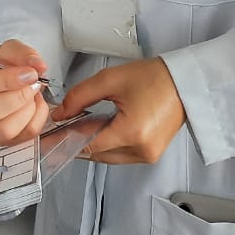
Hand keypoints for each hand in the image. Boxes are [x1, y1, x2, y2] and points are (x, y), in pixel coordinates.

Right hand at [0, 40, 49, 145]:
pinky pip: (21, 138)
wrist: (7, 78)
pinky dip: (35, 121)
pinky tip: (35, 106)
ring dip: (27, 111)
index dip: (7, 80)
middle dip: (19, 97)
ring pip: (4, 129)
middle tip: (33, 84)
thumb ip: (24, 53)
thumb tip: (37, 65)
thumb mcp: (11, 50)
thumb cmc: (3, 65)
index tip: (28, 74)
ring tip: (33, 95)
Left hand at [51, 57, 185, 163]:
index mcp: (131, 133)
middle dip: (78, 139)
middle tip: (64, 124)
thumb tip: (60, 113)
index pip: (88, 145)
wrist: (184, 82)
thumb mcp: (109, 80)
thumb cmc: (154, 78)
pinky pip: (120, 154)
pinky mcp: (151, 154)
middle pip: (96, 154)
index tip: (50, 134)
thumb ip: (79, 97)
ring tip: (83, 122)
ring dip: (93, 142)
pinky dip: (108, 143)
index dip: (66, 139)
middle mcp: (141, 150)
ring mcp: (148, 155)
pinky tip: (101, 126)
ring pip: (107, 156)